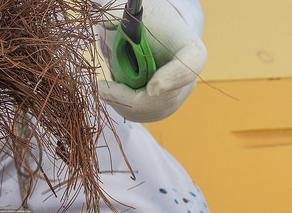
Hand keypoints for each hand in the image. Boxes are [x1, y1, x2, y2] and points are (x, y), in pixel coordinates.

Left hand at [99, 0, 206, 121]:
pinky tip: (113, 93)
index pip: (189, 66)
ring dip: (123, 104)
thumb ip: (121, 19)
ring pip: (151, 112)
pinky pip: (144, 116)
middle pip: (164, 100)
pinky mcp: (165, 107)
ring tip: (105, 88)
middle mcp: (189, 77)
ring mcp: (178, 95)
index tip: (151, 88)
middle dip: (130, 99)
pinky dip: (124, 108)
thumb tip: (106, 24)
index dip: (172, 79)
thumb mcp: (133, 17)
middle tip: (102, 88)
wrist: (149, 34)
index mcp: (190, 50)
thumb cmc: (143, 23)